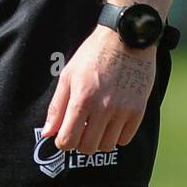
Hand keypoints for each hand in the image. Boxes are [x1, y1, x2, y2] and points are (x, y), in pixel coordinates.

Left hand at [41, 25, 155, 154]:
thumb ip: (57, 106)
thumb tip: (48, 133)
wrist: (126, 39)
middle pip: (87, 148)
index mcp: (82, 98)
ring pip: (107, 146)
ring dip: (99, 139)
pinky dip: (117, 135)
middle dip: (80, 142)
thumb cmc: (93, 55)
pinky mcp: (138, 111)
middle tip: (81, 128)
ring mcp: (122, 111)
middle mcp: (103, 108)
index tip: (64, 134)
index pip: (68, 140)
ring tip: (97, 122)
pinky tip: (112, 120)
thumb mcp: (69, 75)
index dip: (62, 141)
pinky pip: (125, 139)